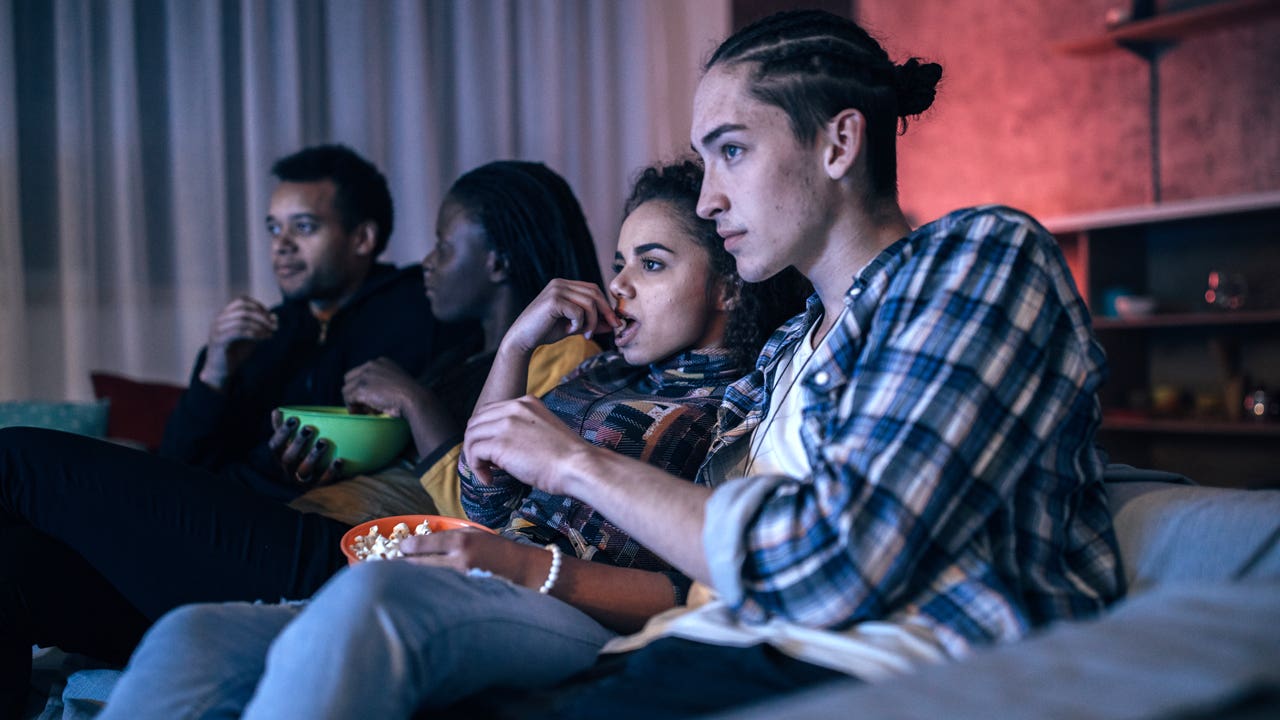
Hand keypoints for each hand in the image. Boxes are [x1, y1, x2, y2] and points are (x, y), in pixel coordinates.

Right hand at [199, 296, 277, 389]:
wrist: (220, 372)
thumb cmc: (236, 353)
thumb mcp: (251, 338)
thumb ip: (261, 327)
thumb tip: (275, 318)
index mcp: (225, 315)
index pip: (242, 301)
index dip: (258, 306)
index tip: (271, 317)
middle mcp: (219, 319)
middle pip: (243, 309)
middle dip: (261, 316)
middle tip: (273, 326)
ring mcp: (217, 329)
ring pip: (241, 319)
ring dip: (260, 325)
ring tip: (270, 333)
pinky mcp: (219, 340)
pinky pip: (238, 332)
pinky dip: (254, 333)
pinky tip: (263, 338)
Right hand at [268, 409, 345, 486]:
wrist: (322, 475)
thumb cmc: (304, 451)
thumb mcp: (293, 440)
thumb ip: (285, 427)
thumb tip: (276, 411)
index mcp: (281, 457)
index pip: (275, 446)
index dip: (282, 433)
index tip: (294, 419)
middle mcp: (289, 470)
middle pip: (288, 459)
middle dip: (298, 443)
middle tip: (310, 429)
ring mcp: (303, 481)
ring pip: (304, 471)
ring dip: (313, 456)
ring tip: (324, 441)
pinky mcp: (319, 486)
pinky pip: (324, 481)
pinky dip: (331, 471)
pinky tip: (339, 460)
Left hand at [342, 358, 422, 416]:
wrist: (414, 398)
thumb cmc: (410, 396)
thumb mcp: (397, 382)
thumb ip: (384, 383)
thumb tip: (369, 399)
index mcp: (380, 362)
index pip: (360, 372)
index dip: (361, 387)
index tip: (368, 399)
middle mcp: (371, 365)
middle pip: (349, 379)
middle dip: (354, 393)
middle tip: (363, 407)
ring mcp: (365, 375)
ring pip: (346, 390)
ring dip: (353, 402)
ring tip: (366, 411)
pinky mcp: (361, 387)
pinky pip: (348, 399)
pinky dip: (353, 407)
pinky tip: (363, 413)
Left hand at [398, 529, 548, 587]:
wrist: (526, 572)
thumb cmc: (500, 550)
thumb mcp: (477, 534)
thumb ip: (451, 537)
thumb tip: (421, 543)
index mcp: (461, 540)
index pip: (421, 544)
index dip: (405, 548)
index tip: (400, 549)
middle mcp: (458, 560)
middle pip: (417, 565)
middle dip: (401, 566)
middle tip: (391, 568)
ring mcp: (460, 581)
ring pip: (426, 580)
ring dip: (413, 580)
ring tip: (402, 581)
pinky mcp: (465, 596)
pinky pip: (439, 592)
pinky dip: (429, 592)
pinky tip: (422, 594)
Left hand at [463, 395, 594, 494]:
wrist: (578, 466)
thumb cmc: (567, 457)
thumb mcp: (544, 430)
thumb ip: (524, 430)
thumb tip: (502, 447)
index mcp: (526, 403)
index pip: (490, 411)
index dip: (484, 431)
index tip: (490, 450)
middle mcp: (514, 408)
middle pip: (476, 422)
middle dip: (475, 443)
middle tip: (483, 463)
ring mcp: (506, 424)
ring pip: (471, 436)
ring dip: (474, 457)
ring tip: (486, 473)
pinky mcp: (500, 443)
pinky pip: (474, 453)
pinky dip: (477, 468)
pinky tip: (489, 479)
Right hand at [500, 279, 619, 356]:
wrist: (522, 339)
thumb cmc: (545, 332)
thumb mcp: (573, 326)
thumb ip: (591, 322)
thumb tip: (612, 324)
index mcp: (563, 285)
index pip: (593, 289)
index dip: (606, 305)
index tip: (614, 322)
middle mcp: (560, 283)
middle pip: (594, 293)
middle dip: (606, 312)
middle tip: (612, 328)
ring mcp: (556, 290)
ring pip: (589, 303)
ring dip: (593, 322)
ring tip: (586, 334)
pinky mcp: (554, 300)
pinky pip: (578, 311)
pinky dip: (579, 324)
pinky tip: (570, 331)